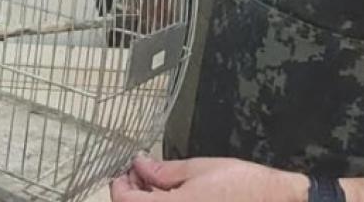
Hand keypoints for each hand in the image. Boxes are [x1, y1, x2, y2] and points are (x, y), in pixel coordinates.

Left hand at [110, 155, 308, 201]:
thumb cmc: (244, 187)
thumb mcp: (199, 169)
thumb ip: (165, 171)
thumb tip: (141, 166)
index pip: (126, 201)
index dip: (119, 185)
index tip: (123, 172)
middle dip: (131, 193)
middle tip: (137, 175)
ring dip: (146, 201)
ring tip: (153, 185)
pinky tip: (170, 197)